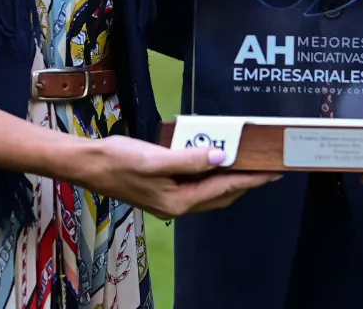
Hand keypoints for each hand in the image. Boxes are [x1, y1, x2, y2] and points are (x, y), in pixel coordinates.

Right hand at [75, 135, 280, 220]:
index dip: (251, 179)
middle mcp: (178, 205)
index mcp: (179, 201)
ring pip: (210, 192)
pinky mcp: (163, 190)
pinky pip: (197, 185)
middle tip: (268, 167)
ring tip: (248, 164)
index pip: (225, 188)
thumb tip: (223, 157)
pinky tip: (214, 161)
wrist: (89, 165)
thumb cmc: (119, 160)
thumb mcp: (156, 158)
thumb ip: (190, 159)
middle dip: (246, 182)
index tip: (273, 171)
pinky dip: (211, 175)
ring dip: (230, 179)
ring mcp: (170, 199)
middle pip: (222, 195)